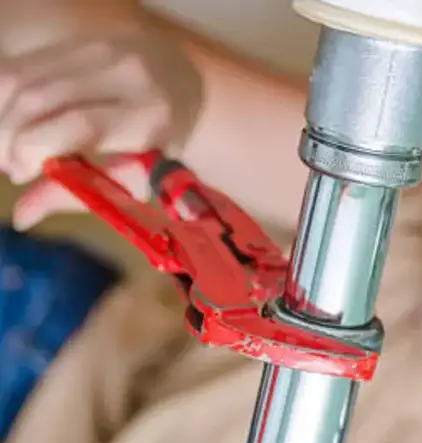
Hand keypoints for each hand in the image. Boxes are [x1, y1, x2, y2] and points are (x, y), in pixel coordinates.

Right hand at [0, 18, 201, 227]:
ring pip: (21, 76)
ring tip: (7, 148)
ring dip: (0, 116)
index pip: (78, 126)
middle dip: (7, 137)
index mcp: (152, 115)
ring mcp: (102, 48)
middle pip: (38, 98)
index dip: (34, 149)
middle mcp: (127, 73)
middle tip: (9, 166)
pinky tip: (11, 122)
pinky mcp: (81, 39)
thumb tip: (22, 216)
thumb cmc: (167, 148)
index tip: (22, 173)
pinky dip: (5, 97)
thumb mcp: (137, 178)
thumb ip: (81, 193)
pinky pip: (23, 63)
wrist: (194, 93)